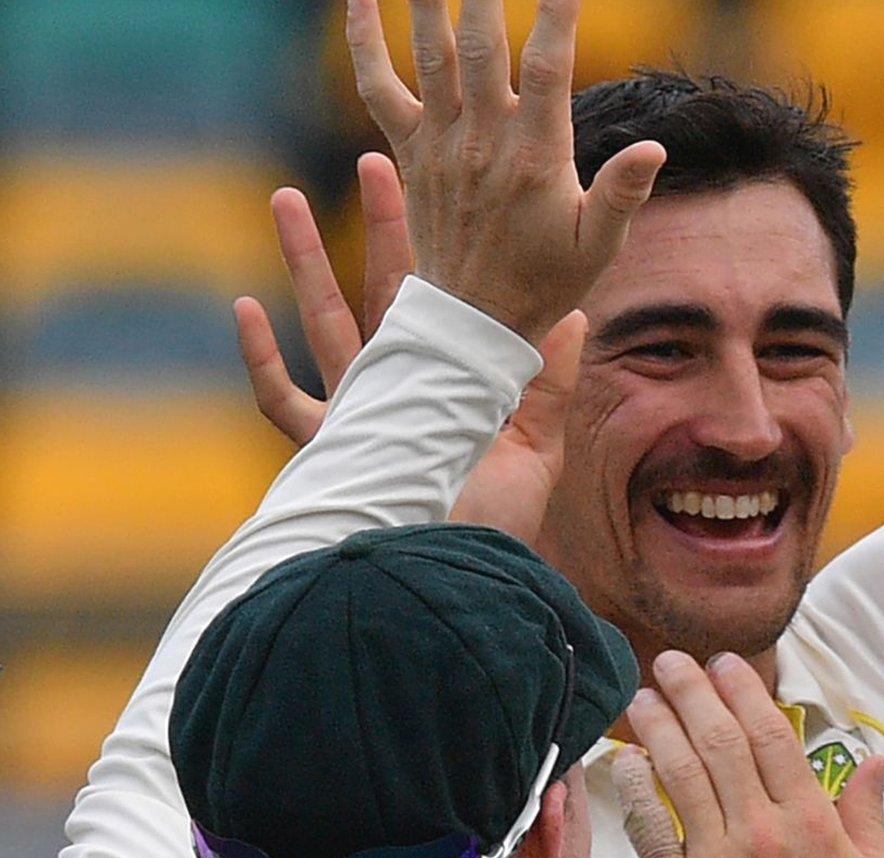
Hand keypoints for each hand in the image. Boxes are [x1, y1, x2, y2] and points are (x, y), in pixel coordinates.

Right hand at [233, 158, 589, 544]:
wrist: (454, 600)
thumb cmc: (496, 539)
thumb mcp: (536, 456)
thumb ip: (547, 390)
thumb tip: (570, 318)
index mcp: (453, 392)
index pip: (450, 306)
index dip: (450, 253)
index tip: (451, 198)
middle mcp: (403, 399)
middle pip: (386, 296)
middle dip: (380, 230)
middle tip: (375, 163)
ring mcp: (360, 424)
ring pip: (327, 327)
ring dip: (307, 262)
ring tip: (289, 199)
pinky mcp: (328, 459)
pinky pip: (282, 405)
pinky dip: (261, 359)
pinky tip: (245, 308)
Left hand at [344, 0, 665, 341]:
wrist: (473, 321)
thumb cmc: (547, 281)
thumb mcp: (598, 247)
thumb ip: (623, 195)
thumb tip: (655, 149)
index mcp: (536, 159)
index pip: (549, 68)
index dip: (558, 15)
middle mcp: (482, 142)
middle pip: (483, 44)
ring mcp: (440, 142)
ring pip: (431, 52)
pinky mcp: (409, 150)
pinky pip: (377, 86)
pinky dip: (364, 40)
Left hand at [616, 651, 883, 857]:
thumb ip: (869, 817)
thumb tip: (877, 763)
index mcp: (811, 823)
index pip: (772, 736)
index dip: (745, 692)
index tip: (725, 665)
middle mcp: (761, 832)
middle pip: (720, 743)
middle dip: (693, 693)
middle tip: (671, 661)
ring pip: (681, 776)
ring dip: (659, 728)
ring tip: (642, 695)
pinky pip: (651, 830)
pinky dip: (636, 790)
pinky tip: (624, 761)